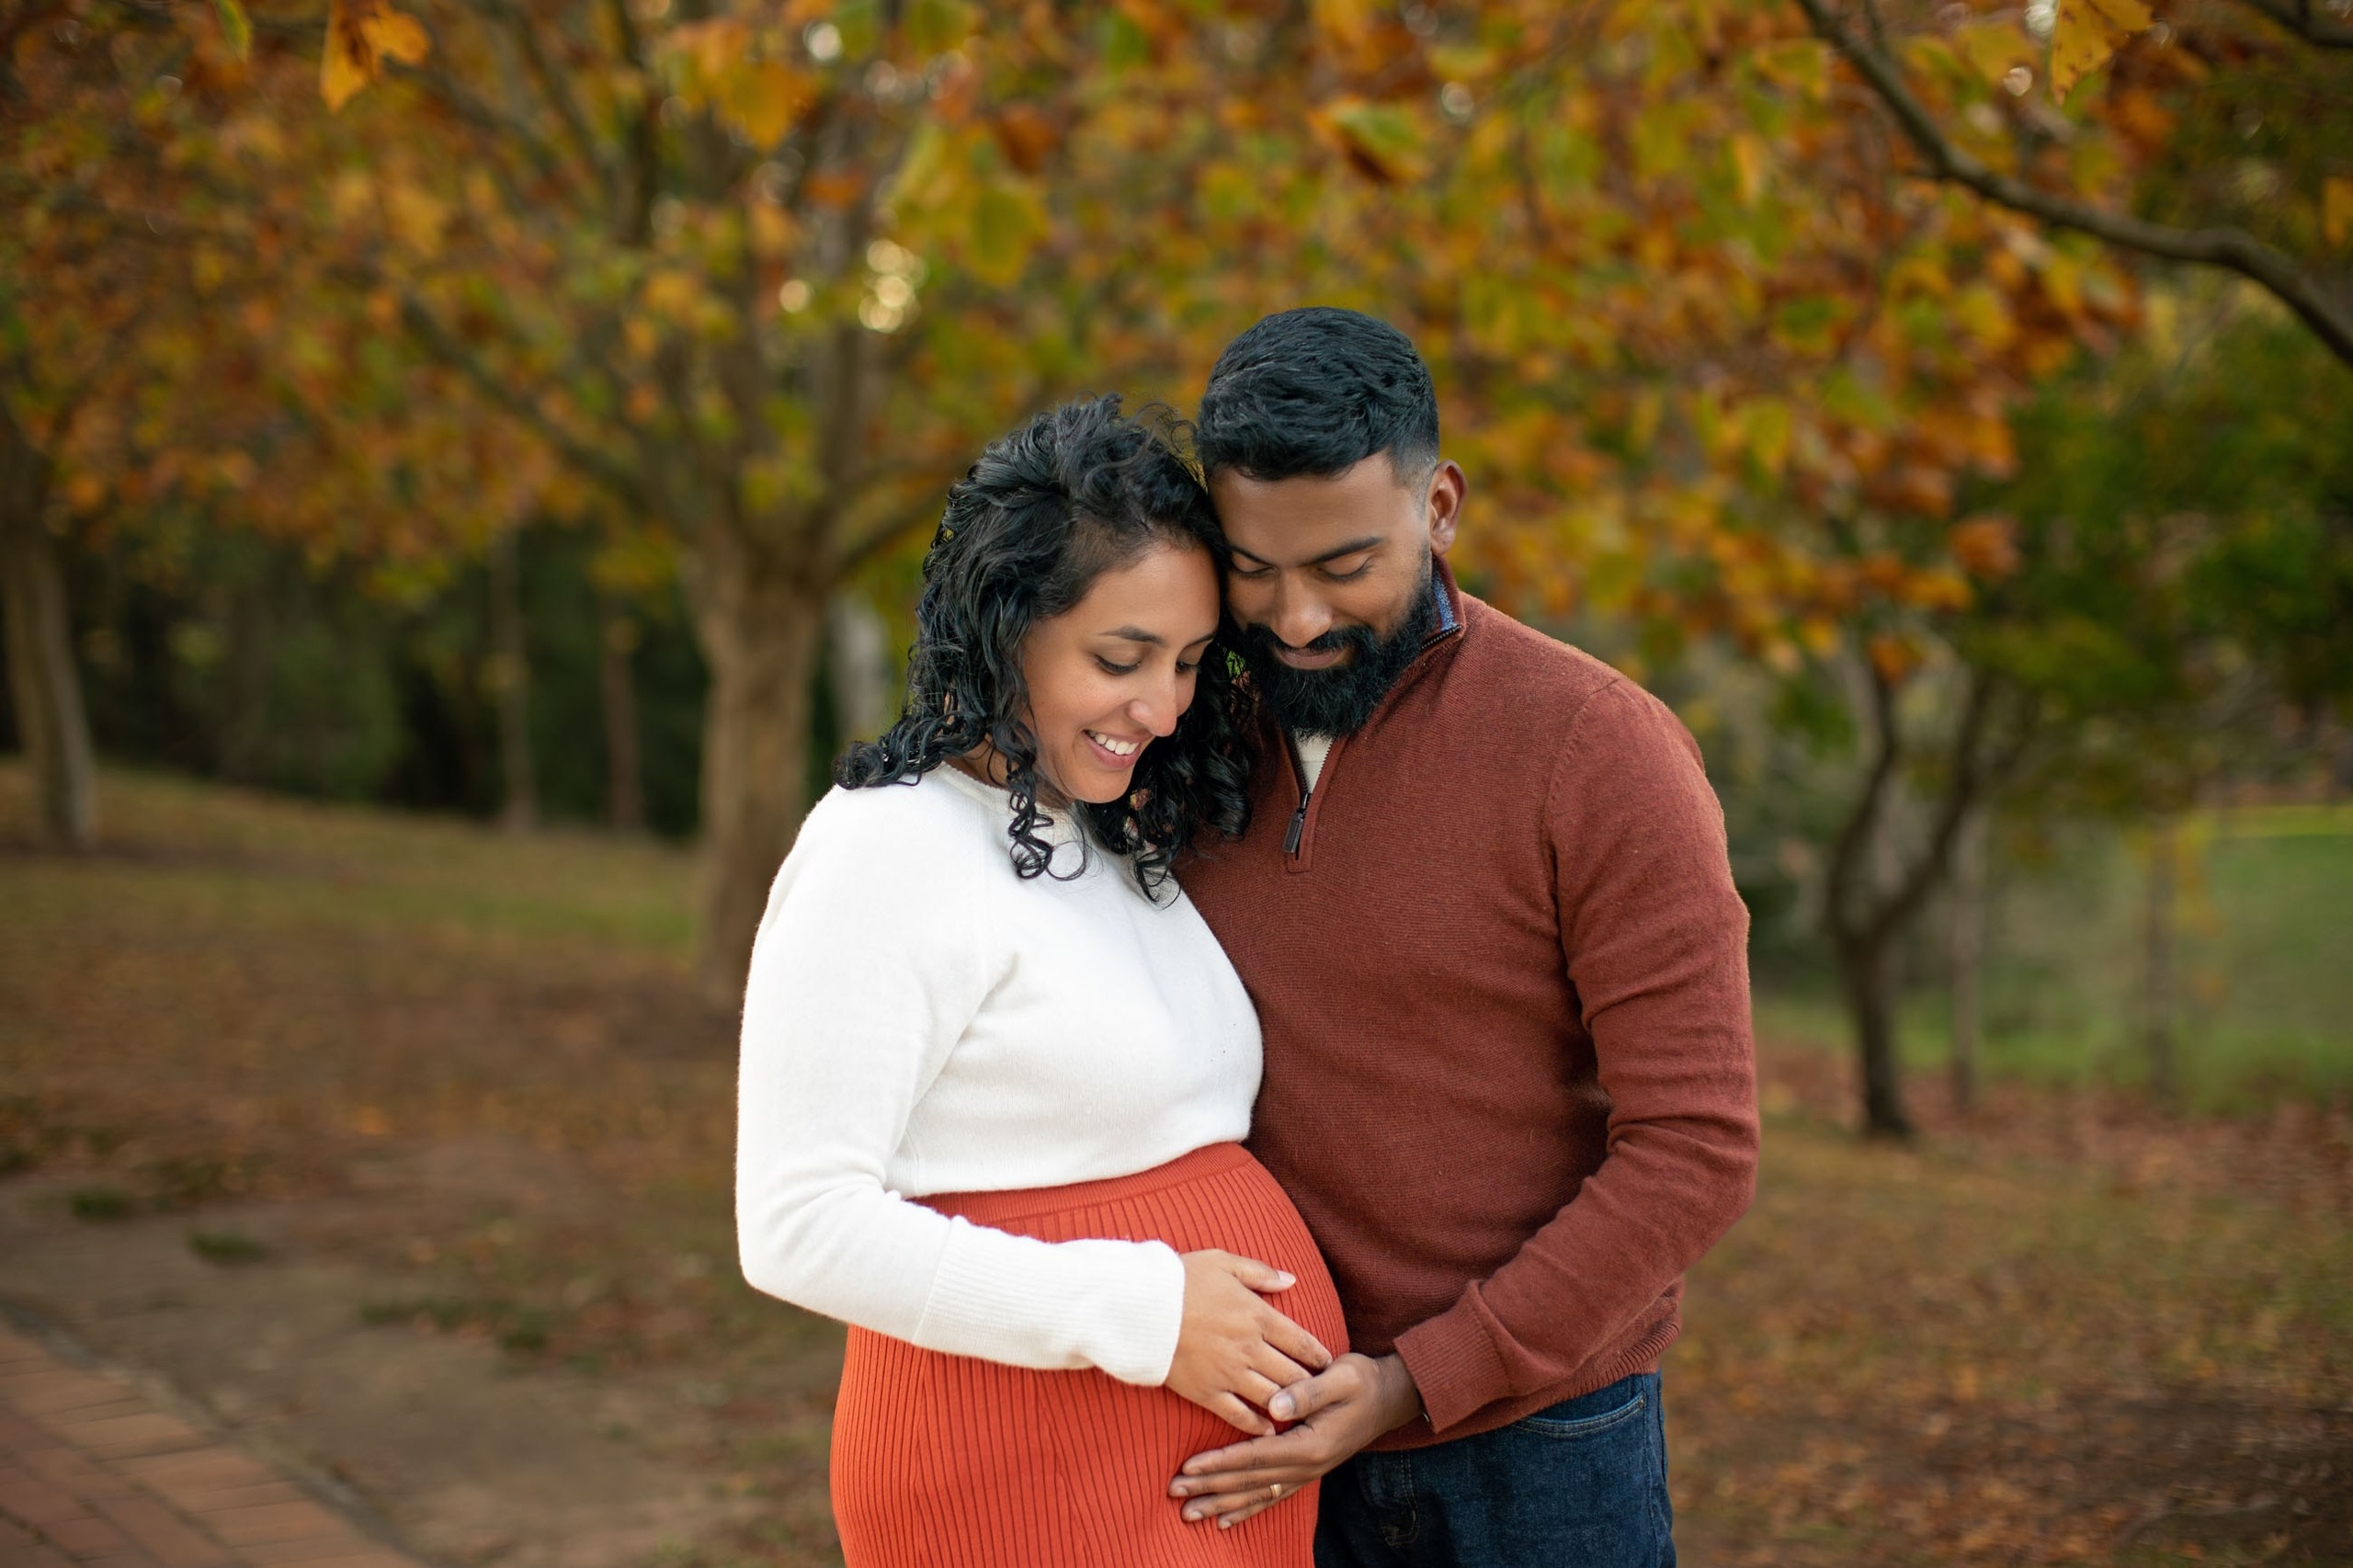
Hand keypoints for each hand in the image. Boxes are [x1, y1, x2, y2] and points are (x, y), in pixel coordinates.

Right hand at [1164, 1251, 1334, 1435]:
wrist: (1140, 1306)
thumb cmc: (1181, 1279)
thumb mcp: (1223, 1262)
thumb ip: (1260, 1272)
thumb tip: (1291, 1279)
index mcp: (1257, 1315)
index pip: (1300, 1340)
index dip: (1318, 1354)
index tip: (1328, 1363)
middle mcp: (1250, 1348)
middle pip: (1293, 1373)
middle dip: (1311, 1384)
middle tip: (1322, 1392)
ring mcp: (1229, 1373)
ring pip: (1272, 1397)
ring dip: (1290, 1406)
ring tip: (1301, 1412)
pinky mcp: (1207, 1392)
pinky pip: (1239, 1415)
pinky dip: (1258, 1425)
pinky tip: (1268, 1430)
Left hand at [1168, 1352, 1421, 1528]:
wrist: (1390, 1397)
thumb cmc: (1361, 1381)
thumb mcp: (1340, 1376)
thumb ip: (1308, 1391)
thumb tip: (1275, 1405)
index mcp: (1312, 1443)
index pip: (1257, 1457)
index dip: (1222, 1462)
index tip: (1190, 1465)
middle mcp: (1307, 1466)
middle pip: (1251, 1481)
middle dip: (1211, 1487)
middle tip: (1175, 1491)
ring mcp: (1307, 1473)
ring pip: (1257, 1495)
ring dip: (1222, 1504)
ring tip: (1190, 1512)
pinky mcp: (1306, 1472)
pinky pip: (1272, 1498)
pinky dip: (1247, 1510)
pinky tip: (1224, 1520)